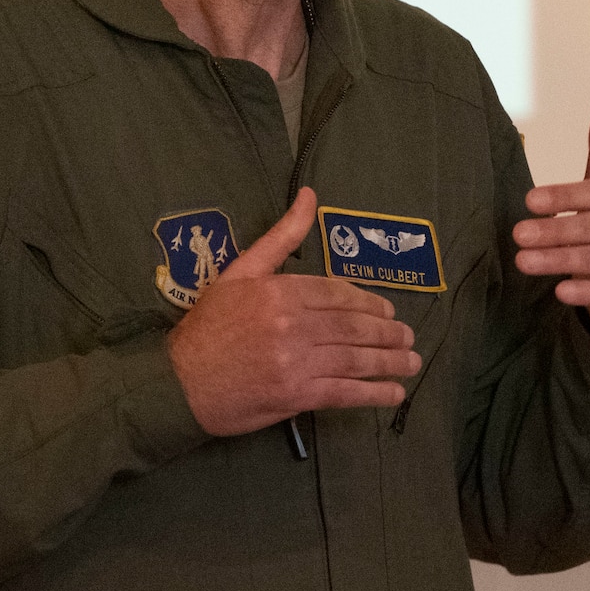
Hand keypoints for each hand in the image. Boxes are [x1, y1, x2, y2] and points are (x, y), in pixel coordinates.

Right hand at [167, 187, 420, 436]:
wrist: (179, 382)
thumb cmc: (208, 326)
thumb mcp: (239, 272)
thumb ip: (280, 237)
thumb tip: (310, 195)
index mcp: (279, 290)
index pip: (337, 293)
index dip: (368, 303)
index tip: (388, 311)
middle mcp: (291, 324)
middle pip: (353, 326)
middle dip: (387, 332)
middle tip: (407, 336)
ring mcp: (295, 361)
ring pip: (355, 358)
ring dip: (390, 361)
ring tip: (410, 361)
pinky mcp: (295, 395)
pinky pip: (344, 392)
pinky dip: (374, 393)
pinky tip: (394, 393)